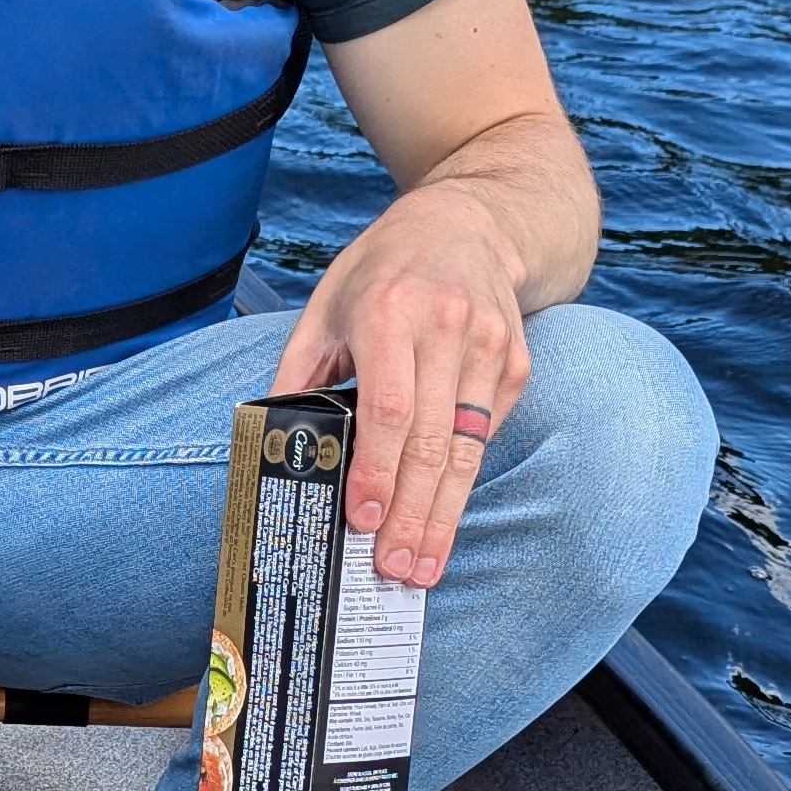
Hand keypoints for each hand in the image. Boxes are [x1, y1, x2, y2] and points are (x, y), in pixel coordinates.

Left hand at [273, 180, 529, 583]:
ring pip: (467, 447)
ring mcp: (489, 345)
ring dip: (443, 513)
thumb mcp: (326, 305)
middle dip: (414, 513)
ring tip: (423, 564)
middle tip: (397, 568)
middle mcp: (447, 327)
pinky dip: (462, 481)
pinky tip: (442, 518)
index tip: (364, 520)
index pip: (390, 407)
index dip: (378, 469)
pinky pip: (487, 434)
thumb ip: (299, 372)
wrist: (471, 221)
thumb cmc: (384, 269)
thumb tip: (276, 444)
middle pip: (433, 440)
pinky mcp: (514, 363)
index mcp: (389, 311)